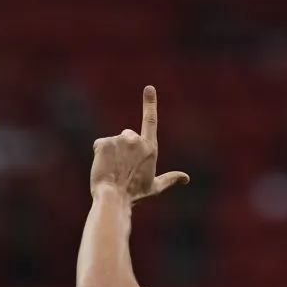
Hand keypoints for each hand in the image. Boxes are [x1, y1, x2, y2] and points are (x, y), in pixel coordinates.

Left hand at [90, 86, 189, 201]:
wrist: (114, 197)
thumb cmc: (134, 194)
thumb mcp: (154, 187)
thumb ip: (170, 179)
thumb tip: (186, 178)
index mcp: (150, 149)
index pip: (150, 121)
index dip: (150, 103)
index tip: (149, 88)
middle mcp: (136, 141)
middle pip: (127, 136)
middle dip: (123, 148)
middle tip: (123, 168)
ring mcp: (120, 141)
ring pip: (112, 142)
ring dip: (111, 153)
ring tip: (113, 171)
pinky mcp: (104, 142)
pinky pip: (100, 145)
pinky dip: (99, 155)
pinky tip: (104, 168)